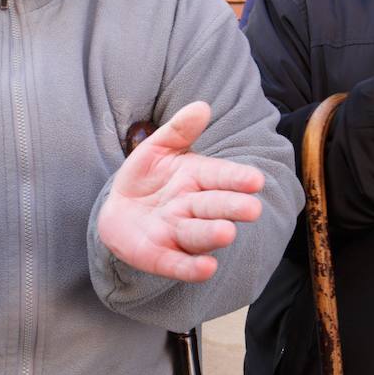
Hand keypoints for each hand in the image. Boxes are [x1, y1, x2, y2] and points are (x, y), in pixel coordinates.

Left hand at [97, 101, 264, 282]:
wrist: (118, 209)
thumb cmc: (146, 177)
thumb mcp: (157, 149)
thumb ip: (178, 130)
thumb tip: (201, 106)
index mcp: (197, 178)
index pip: (220, 177)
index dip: (237, 179)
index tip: (255, 180)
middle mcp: (193, 208)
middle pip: (215, 207)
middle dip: (232, 207)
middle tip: (252, 209)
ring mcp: (178, 234)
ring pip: (199, 234)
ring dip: (213, 235)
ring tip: (227, 232)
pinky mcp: (162, 257)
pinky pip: (178, 264)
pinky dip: (191, 268)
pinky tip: (207, 269)